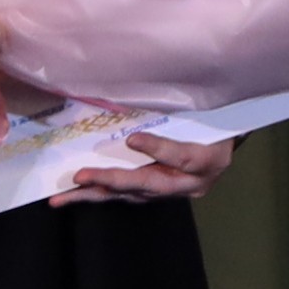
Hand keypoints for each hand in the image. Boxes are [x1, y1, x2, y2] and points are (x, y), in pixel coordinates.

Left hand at [62, 126, 239, 204]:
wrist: (225, 142)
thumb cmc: (214, 119)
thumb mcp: (206, 112)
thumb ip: (181, 110)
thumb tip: (145, 91)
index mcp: (209, 159)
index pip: (182, 157)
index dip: (158, 149)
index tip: (132, 139)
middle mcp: (193, 183)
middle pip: (150, 184)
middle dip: (113, 181)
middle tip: (81, 177)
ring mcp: (175, 193)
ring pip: (132, 195)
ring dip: (96, 194)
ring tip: (63, 197)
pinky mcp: (159, 195)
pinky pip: (128, 195)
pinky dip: (102, 193)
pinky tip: (78, 192)